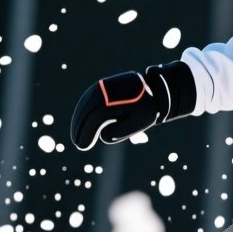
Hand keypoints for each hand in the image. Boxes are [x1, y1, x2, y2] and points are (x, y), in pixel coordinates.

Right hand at [70, 60, 196, 150]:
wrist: (154, 88)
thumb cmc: (148, 108)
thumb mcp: (138, 122)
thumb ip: (120, 131)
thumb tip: (102, 135)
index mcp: (115, 100)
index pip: (95, 119)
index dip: (86, 134)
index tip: (82, 146)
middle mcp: (106, 90)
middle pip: (87, 111)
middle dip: (80, 129)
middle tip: (78, 144)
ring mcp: (103, 85)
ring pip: (85, 104)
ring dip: (79, 120)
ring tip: (77, 135)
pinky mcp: (102, 85)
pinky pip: (88, 98)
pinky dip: (83, 110)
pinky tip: (81, 121)